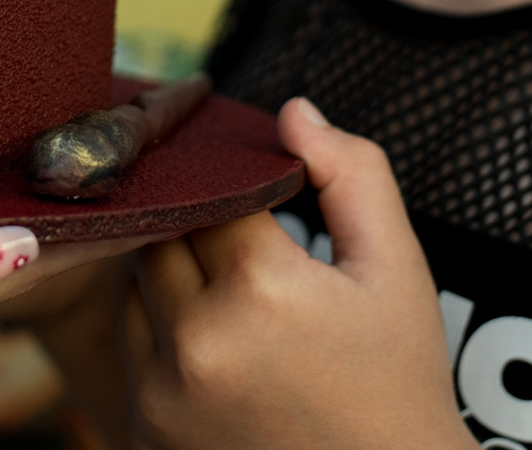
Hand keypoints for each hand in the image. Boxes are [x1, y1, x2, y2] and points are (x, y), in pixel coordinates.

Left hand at [125, 100, 470, 449]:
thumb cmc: (398, 383)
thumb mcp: (396, 270)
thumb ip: (353, 175)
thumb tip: (292, 114)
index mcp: (262, 287)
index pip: (214, 188)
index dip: (238, 180)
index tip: (263, 189)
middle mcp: (198, 340)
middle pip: (165, 230)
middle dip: (202, 222)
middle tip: (248, 238)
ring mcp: (162, 393)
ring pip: (136, 283)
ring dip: (174, 271)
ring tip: (237, 291)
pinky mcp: (143, 431)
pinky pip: (132, 344)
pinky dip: (161, 329)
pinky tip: (217, 341)